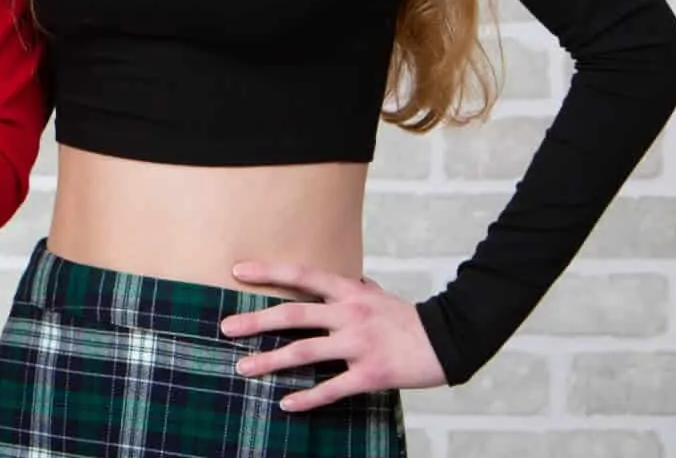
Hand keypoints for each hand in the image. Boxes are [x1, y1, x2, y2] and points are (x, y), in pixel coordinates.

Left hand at [218, 262, 444, 411]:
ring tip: (243, 367)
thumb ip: (354, 289)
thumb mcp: (378, 295)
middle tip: (225, 328)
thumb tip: (340, 281)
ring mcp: (359, 344)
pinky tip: (286, 403)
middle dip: (255, 321)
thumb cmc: (409, 318)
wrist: (450, 339)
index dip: (268, 271)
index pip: (302, 275)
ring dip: (270, 360)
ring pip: (305, 351)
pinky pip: (332, 388)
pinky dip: (308, 397)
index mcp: (349, 292)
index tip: (236, 270)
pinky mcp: (371, 374)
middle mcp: (349, 314)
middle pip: (293, 314)